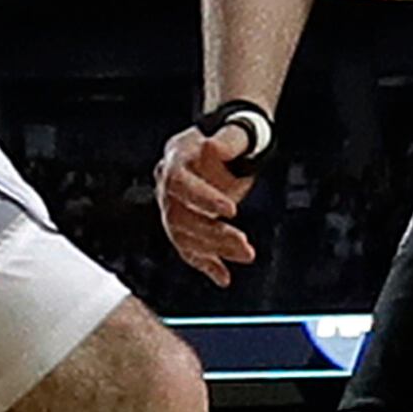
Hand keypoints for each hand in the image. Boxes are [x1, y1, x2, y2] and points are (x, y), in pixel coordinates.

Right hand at [154, 124, 258, 284]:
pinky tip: (223, 277)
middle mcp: (166, 187)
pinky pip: (187, 249)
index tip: (232, 210)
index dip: (203, 198)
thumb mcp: (233, 133)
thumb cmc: (229, 141)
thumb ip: (228, 140)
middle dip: (213, 233)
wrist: (220, 148)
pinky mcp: (182, 226)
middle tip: (245, 245)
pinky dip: (205, 265)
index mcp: (175, 160)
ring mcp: (171, 208)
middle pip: (179, 216)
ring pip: (183, 236)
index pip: (180, 182)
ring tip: (247, 254)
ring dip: (214, 250)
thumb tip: (213, 147)